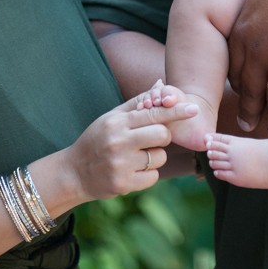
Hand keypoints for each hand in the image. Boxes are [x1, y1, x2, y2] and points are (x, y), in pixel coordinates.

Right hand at [66, 93, 196, 201]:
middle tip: (149, 139)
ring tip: (134, 157)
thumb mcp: (111, 117)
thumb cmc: (97, 139)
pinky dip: (148, 174)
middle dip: (163, 137)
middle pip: (162, 135)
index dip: (175, 111)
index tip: (194, 109)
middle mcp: (119, 141)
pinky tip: (132, 171)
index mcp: (117, 122)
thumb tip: (161, 84)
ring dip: (154, 157)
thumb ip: (138, 102)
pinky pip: (153, 177)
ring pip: (160, 157)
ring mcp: (120, 164)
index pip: (153, 114)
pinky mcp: (123, 184)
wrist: (74, 172)